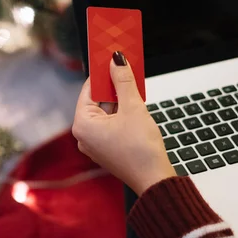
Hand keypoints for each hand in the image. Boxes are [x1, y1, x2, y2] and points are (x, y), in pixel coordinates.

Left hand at [72, 51, 175, 195]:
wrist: (154, 180)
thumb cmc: (141, 150)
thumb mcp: (133, 108)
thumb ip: (123, 82)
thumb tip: (116, 61)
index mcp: (82, 125)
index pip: (89, 89)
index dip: (102, 72)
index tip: (110, 56)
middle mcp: (84, 136)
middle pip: (97, 100)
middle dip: (113, 85)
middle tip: (125, 67)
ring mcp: (95, 144)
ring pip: (106, 112)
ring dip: (120, 98)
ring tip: (134, 84)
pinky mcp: (108, 149)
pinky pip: (111, 123)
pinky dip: (121, 112)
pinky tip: (135, 104)